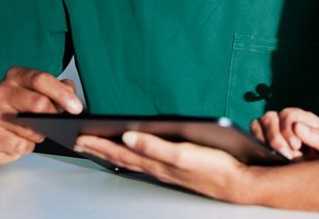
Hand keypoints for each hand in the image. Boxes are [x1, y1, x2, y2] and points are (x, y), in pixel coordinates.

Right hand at [0, 67, 82, 163]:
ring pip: (30, 128)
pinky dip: (28, 147)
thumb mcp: (40, 92)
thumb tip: (71, 95)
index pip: (41, 80)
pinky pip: (19, 146)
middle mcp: (1, 91)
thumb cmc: (21, 106)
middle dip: (53, 117)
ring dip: (40, 134)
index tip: (76, 108)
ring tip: (37, 132)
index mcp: (16, 75)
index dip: (62, 94)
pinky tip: (24, 142)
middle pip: (38, 104)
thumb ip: (59, 89)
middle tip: (58, 123)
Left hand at [73, 132, 252, 203]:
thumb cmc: (214, 168)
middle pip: (121, 157)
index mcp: (156, 162)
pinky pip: (144, 163)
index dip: (99, 144)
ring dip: (112, 153)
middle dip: (99, 149)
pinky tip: (131, 154)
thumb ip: (154, 146)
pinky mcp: (176, 169)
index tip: (79, 136)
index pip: (120, 151)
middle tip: (79, 142)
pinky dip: (131, 157)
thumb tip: (128, 136)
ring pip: (131, 161)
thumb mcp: (182, 154)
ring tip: (97, 147)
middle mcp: (157, 168)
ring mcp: (166, 170)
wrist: (239, 182)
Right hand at [249, 108, 318, 160]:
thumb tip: (298, 127)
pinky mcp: (264, 140)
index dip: (288, 129)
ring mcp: (275, 129)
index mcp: (306, 120)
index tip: (295, 146)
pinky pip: (253, 133)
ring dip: (263, 138)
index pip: (289, 115)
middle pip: (271, 117)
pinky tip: (264, 155)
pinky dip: (255, 141)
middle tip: (285, 154)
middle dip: (275, 136)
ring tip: (272, 155)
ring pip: (259, 123)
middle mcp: (288, 122)